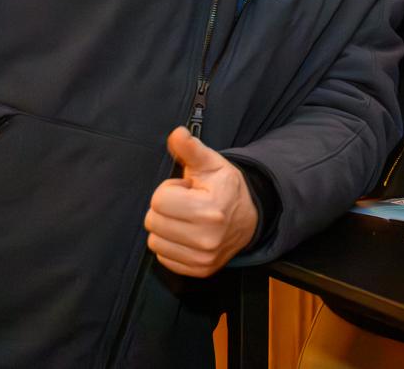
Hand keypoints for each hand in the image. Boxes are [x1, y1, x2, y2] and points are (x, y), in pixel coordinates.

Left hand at [144, 127, 258, 277]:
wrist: (251, 218)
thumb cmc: (226, 189)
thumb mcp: (212, 164)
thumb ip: (191, 149)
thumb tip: (176, 133)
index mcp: (210, 209)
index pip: (159, 199)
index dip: (170, 189)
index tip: (187, 189)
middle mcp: (207, 237)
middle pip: (153, 221)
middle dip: (166, 209)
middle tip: (187, 203)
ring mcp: (203, 257)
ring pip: (154, 241)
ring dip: (166, 228)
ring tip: (187, 218)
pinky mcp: (199, 270)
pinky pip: (163, 257)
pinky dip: (171, 245)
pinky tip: (187, 234)